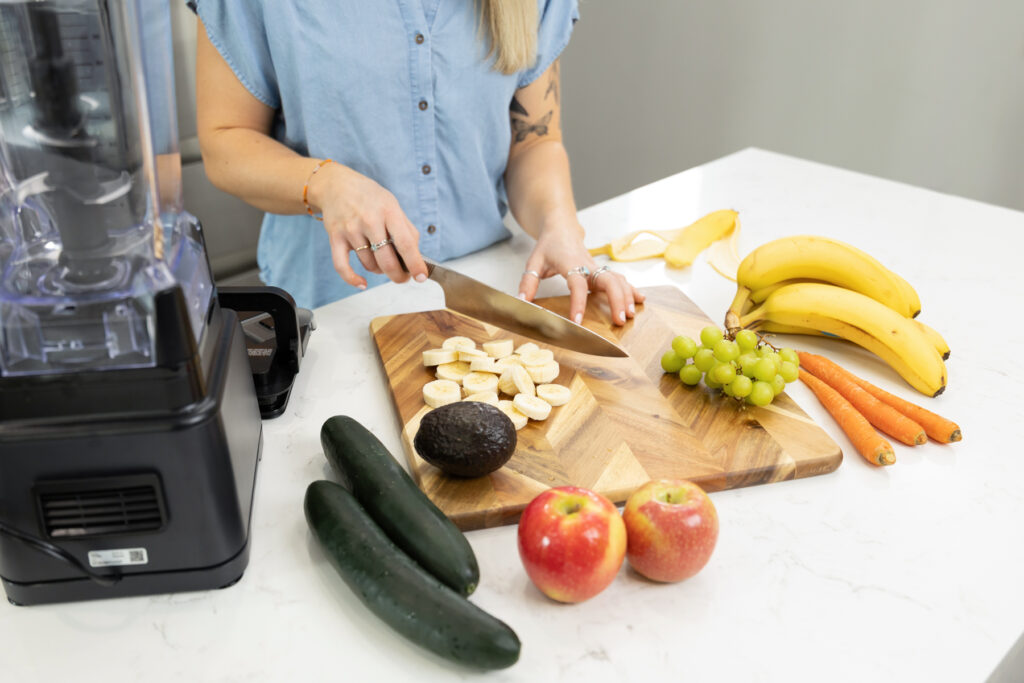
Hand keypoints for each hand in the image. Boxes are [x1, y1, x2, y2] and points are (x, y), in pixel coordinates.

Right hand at [307, 162, 428, 288]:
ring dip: (378, 270)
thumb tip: (416, 257)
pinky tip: (362, 284)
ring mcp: (351, 229)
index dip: (415, 263)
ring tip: (381, 261)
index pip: (405, 243)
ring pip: (369, 264)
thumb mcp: (393, 205)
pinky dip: (352, 279)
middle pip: (386, 260)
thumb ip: (406, 230)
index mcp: (389, 211)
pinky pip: (342, 266)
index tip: (421, 277)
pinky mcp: (335, 237)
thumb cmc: (369, 197)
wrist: (337, 185)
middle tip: (402, 277)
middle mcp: (369, 220)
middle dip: (398, 275)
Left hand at [517, 223, 644, 325]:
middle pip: (608, 280)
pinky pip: (620, 279)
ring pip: (618, 280)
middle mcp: (588, 265)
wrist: (562, 228)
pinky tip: (640, 300)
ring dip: (626, 297)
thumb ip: (528, 282)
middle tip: (620, 320)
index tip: (577, 321)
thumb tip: (521, 301)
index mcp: (570, 263)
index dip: (578, 303)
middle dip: (617, 299)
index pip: (577, 284)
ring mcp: (598, 268)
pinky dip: (631, 289)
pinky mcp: (602, 270)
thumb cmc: (548, 246)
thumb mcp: (533, 262)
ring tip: (630, 315)